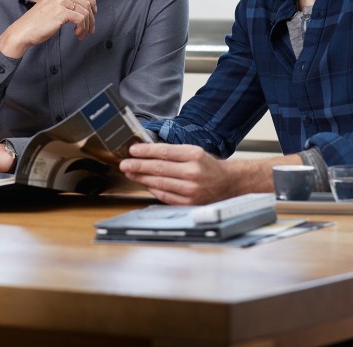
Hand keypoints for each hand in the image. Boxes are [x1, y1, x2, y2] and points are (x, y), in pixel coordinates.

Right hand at [0, 0, 97, 57]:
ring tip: (81, 34)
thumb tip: (87, 7)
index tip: (93, 13)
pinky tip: (77, 34)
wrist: (24, 30)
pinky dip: (82, 29)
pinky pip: (81, 19)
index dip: (92, 1)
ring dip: (87, 26)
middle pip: (87, 2)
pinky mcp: (61, 12)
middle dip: (91, 18)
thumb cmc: (38, 21)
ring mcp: (61, 1)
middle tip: (90, 29)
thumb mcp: (53, 5)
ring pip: (85, 12)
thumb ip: (66, 2)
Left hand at [119, 143, 238, 204]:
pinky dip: (153, 189)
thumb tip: (147, 152)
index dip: (145, 151)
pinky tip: (145, 184)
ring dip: (142, 178)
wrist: (228, 183)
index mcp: (194, 155)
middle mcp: (193, 172)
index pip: (164, 152)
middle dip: (138, 166)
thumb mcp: (194, 152)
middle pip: (159, 168)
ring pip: (159, 183)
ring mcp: (191, 189)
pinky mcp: (189, 202)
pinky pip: (165, 196)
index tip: (132, 150)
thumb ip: (173, 152)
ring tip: (131, 173)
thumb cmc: (208, 166)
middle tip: (125, 164)